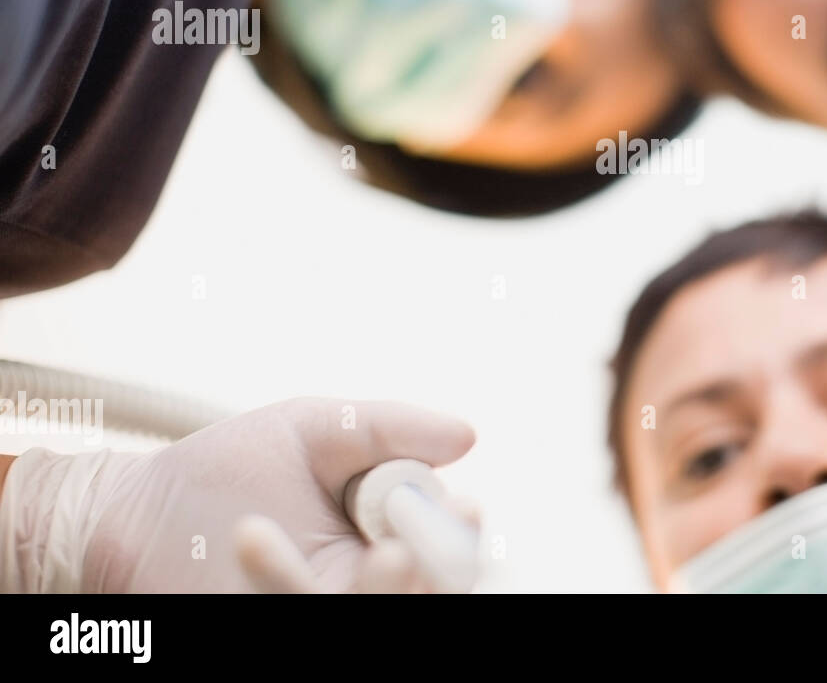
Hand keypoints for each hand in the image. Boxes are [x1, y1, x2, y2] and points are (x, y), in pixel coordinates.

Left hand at [0, 397, 474, 591]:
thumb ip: (390, 429)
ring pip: (359, 610)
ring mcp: (309, 609)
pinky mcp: (263, 621)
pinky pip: (285, 611)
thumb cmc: (231, 469)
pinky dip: (277, 580)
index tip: (466, 511)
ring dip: (371, 591)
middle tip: (409, 550)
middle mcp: (356, 585)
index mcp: (384, 538)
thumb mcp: (316, 430)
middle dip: (428, 576)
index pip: (447, 549)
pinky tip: (254, 537)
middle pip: (419, 593)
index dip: (463, 538)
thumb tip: (468, 437)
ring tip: (372, 554)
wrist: (135, 511)